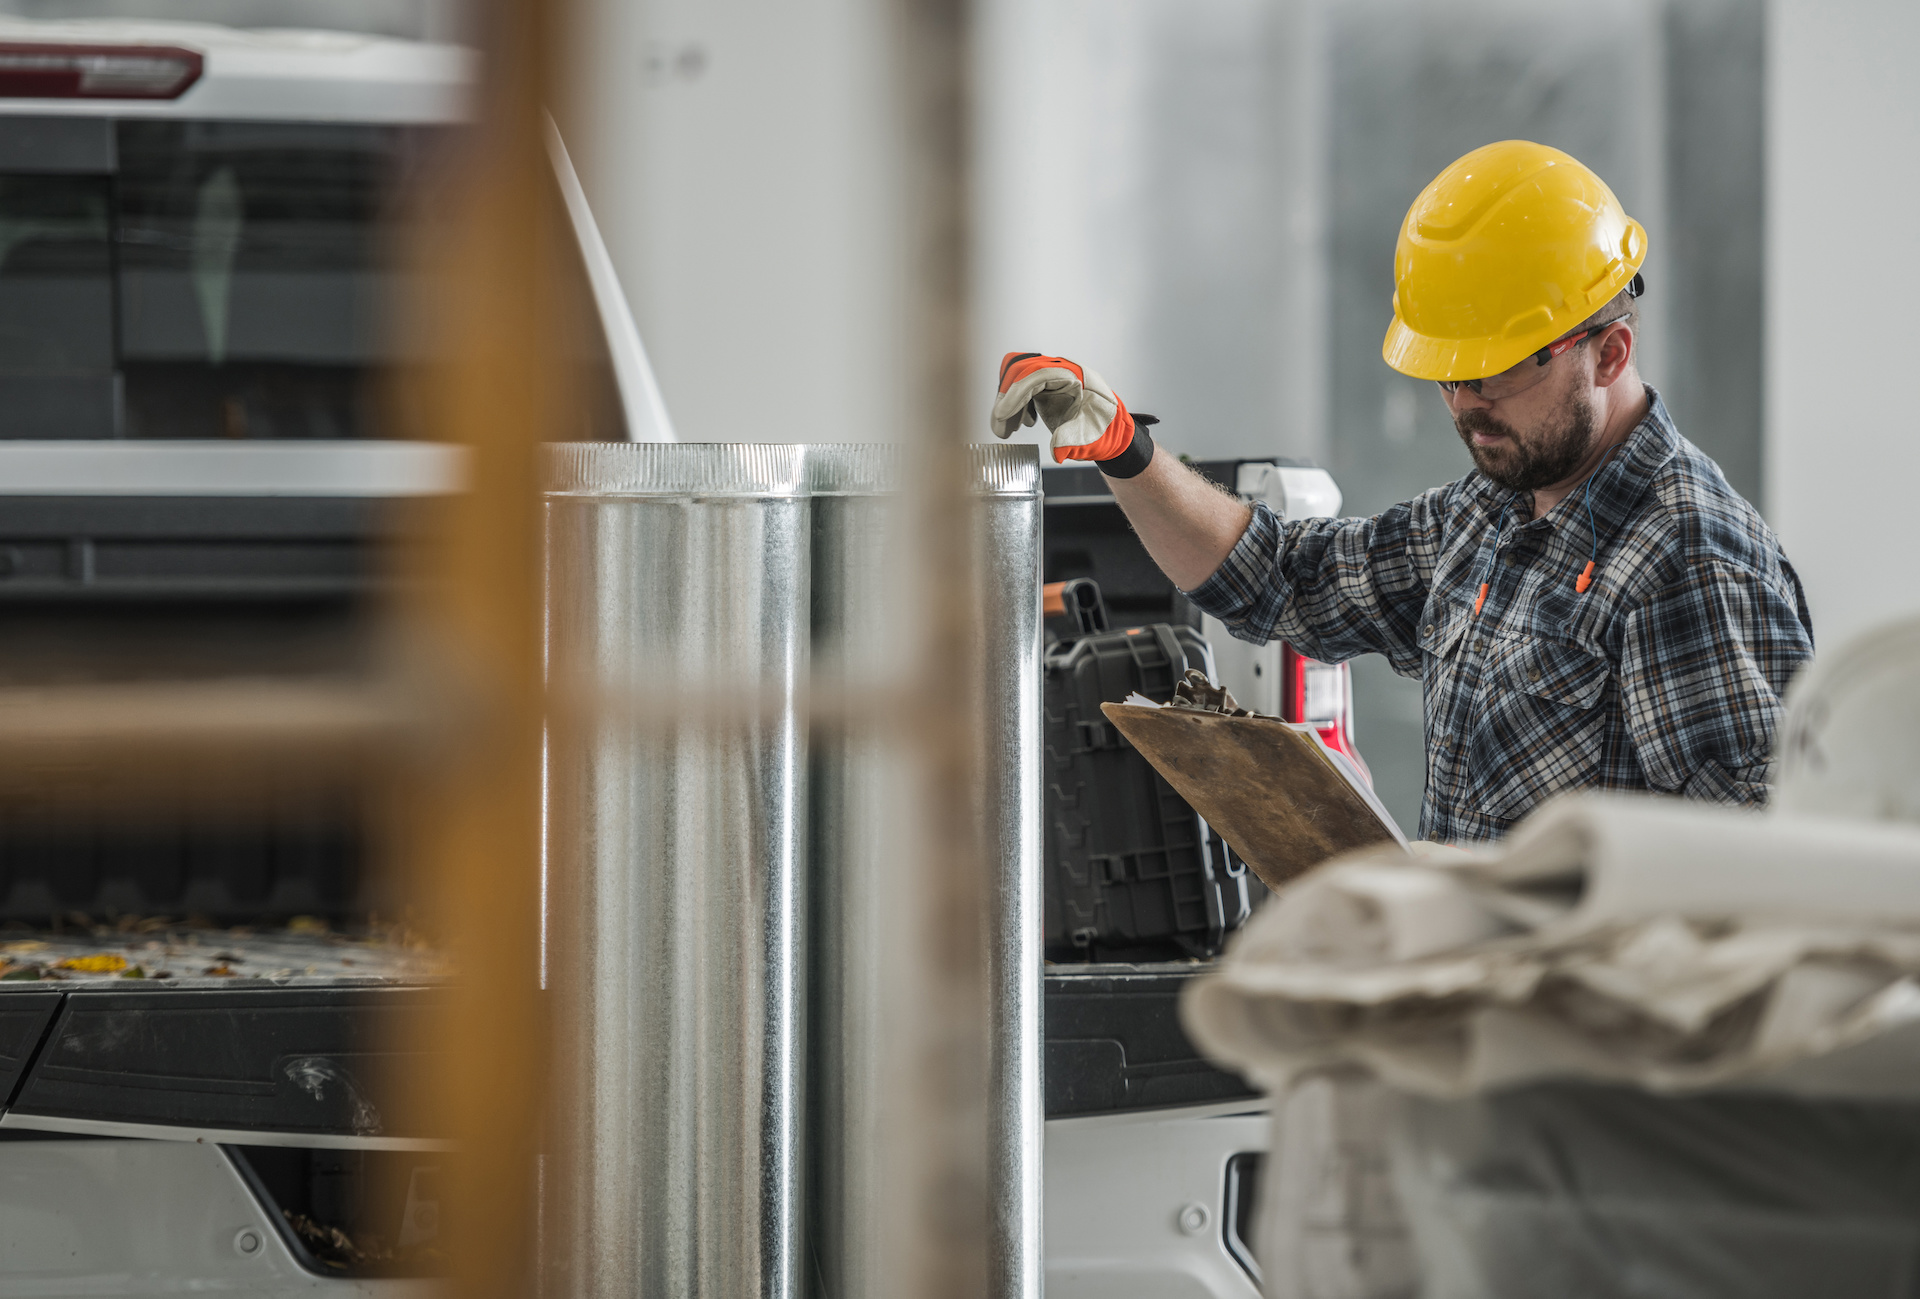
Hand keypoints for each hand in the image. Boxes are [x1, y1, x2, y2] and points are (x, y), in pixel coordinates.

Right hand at [990, 353, 1135, 462]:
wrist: (1109, 428)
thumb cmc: (1102, 428)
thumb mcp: (1089, 436)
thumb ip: (1071, 442)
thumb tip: (1056, 453)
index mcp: (1076, 375)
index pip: (1037, 375)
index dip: (1016, 394)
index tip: (1001, 414)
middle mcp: (1062, 369)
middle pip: (1022, 371)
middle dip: (1006, 397)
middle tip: (1000, 425)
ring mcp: (1053, 375)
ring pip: (1018, 378)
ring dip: (1008, 402)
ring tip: (1006, 431)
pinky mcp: (1046, 384)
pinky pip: (1023, 387)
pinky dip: (1015, 404)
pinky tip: (1020, 424)